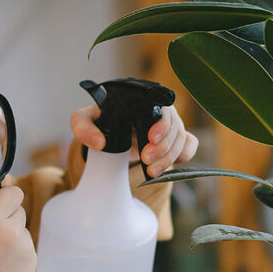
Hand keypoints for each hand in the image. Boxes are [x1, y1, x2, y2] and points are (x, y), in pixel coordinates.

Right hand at [0, 186, 35, 271]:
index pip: (14, 192)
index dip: (5, 197)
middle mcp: (12, 230)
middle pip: (19, 209)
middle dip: (7, 216)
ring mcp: (25, 246)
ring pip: (22, 228)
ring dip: (12, 233)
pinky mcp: (32, 260)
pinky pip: (26, 245)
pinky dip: (17, 250)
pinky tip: (2, 263)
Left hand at [70, 104, 197, 176]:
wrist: (109, 133)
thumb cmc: (99, 122)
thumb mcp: (84, 121)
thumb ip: (83, 127)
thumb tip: (99, 143)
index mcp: (142, 100)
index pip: (161, 106)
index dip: (160, 124)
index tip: (150, 139)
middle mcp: (159, 110)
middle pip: (174, 126)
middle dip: (163, 147)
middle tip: (146, 160)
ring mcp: (169, 125)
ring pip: (182, 138)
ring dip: (169, 157)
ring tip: (152, 171)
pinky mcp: (174, 139)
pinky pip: (189, 145)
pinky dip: (183, 156)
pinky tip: (167, 167)